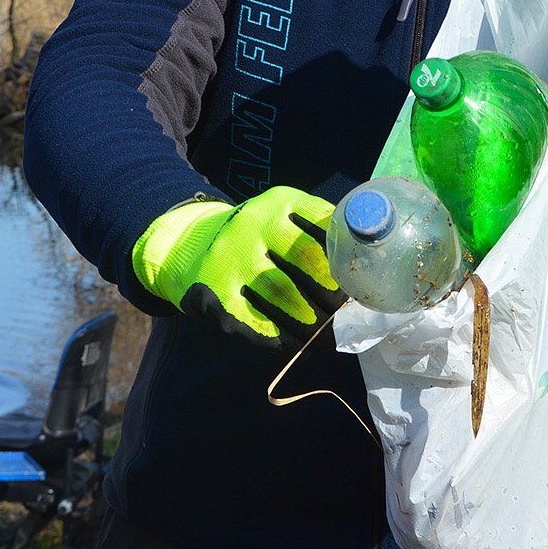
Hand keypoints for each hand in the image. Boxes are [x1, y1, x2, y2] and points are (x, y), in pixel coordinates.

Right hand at [131, 187, 339, 346]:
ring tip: (330, 337)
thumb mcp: (280, 215)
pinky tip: (299, 345)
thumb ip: (316, 230)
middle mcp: (253, 227)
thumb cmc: (252, 235)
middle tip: (348, 318)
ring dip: (314, 324)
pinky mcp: (215, 296)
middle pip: (307, 268)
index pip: (325, 233)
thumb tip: (362, 265)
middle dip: (334, 298)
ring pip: (285, 299)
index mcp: (278, 203)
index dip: (345, 266)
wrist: (184, 244)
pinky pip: (257, 324)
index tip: (359, 288)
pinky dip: (283, 340)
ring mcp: (231, 262)